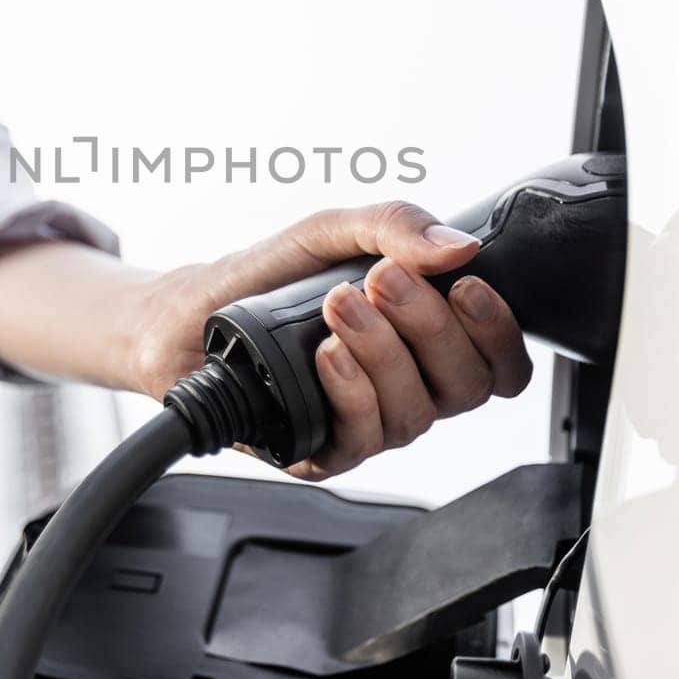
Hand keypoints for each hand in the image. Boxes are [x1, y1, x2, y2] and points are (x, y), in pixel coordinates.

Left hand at [129, 201, 530, 480]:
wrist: (182, 318)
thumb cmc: (260, 279)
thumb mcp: (326, 233)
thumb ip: (391, 227)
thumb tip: (457, 244)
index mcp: (423, 340)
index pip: (496, 360)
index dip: (496, 331)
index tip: (464, 286)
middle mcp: (405, 386)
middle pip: (465, 386)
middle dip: (430, 328)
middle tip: (383, 281)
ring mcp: (366, 421)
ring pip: (416, 413)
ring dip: (383, 354)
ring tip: (339, 306)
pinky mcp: (323, 451)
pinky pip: (364, 440)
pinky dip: (352, 393)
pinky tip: (327, 357)